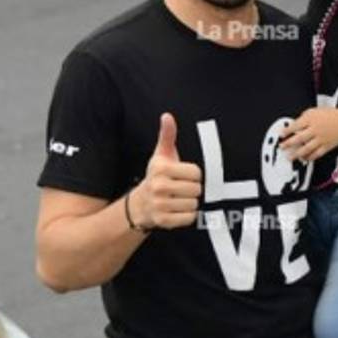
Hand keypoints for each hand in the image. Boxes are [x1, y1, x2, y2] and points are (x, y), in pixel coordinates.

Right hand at [130, 113, 202, 229]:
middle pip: (197, 189)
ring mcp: (160, 205)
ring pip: (194, 204)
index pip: (196, 173)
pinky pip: (189, 218)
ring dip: (189, 203)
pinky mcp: (163, 221)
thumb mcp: (161, 155)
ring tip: (177, 199)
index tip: (183, 175)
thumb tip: (167, 116)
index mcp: (161, 169)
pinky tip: (176, 210)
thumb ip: (167, 135)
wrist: (140, 204)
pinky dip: (186, 216)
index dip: (193, 175)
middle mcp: (159, 187)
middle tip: (180, 188)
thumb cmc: (156, 176)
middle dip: (192, 189)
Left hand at [280, 107, 337, 162]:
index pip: (295, 126)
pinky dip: (309, 157)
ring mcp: (321, 139)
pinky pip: (316, 154)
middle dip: (288, 144)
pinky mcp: (326, 146)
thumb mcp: (315, 111)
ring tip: (289, 157)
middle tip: (282, 147)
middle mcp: (315, 130)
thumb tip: (294, 125)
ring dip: (296, 154)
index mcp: (311, 119)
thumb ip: (304, 117)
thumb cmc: (330, 116)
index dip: (287, 131)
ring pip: (306, 148)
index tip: (281, 135)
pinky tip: (303, 158)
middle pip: (299, 138)